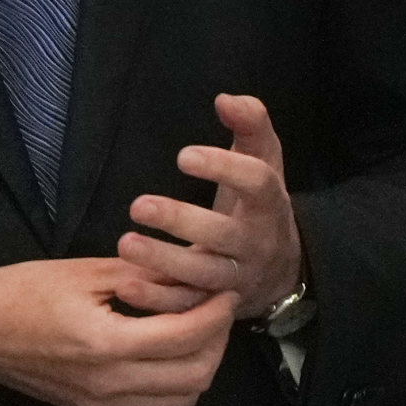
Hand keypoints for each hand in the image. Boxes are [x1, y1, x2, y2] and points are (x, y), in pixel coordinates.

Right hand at [0, 256, 239, 405]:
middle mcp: (110, 383)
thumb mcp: (83, 272)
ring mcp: (104, 404)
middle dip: (218, 340)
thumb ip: (144, 274)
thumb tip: (193, 269)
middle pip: (196, 374)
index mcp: (106, 343)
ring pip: (182, 398)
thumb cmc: (20, 293)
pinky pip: (156, 405)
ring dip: (201, 364)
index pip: (186, 335)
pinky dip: (176, 381)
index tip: (226, 288)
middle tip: (217, 308)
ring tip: (198, 329)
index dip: (216, 312)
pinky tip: (169, 350)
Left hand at [112, 94, 305, 319]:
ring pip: (202, 276)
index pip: (257, 184)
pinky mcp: (213, 305)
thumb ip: (251, 125)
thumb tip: (226, 98)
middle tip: (138, 205)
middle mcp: (255, 245)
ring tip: (126, 243)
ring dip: (162, 262)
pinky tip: (125, 284)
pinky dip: (156, 300)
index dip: (224, 168)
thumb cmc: (259, 204)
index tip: (183, 155)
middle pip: (224, 236)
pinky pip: (185, 307)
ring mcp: (235, 279)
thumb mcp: (265, 161)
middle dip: (182, 222)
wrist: (280, 269)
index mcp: (270, 205)